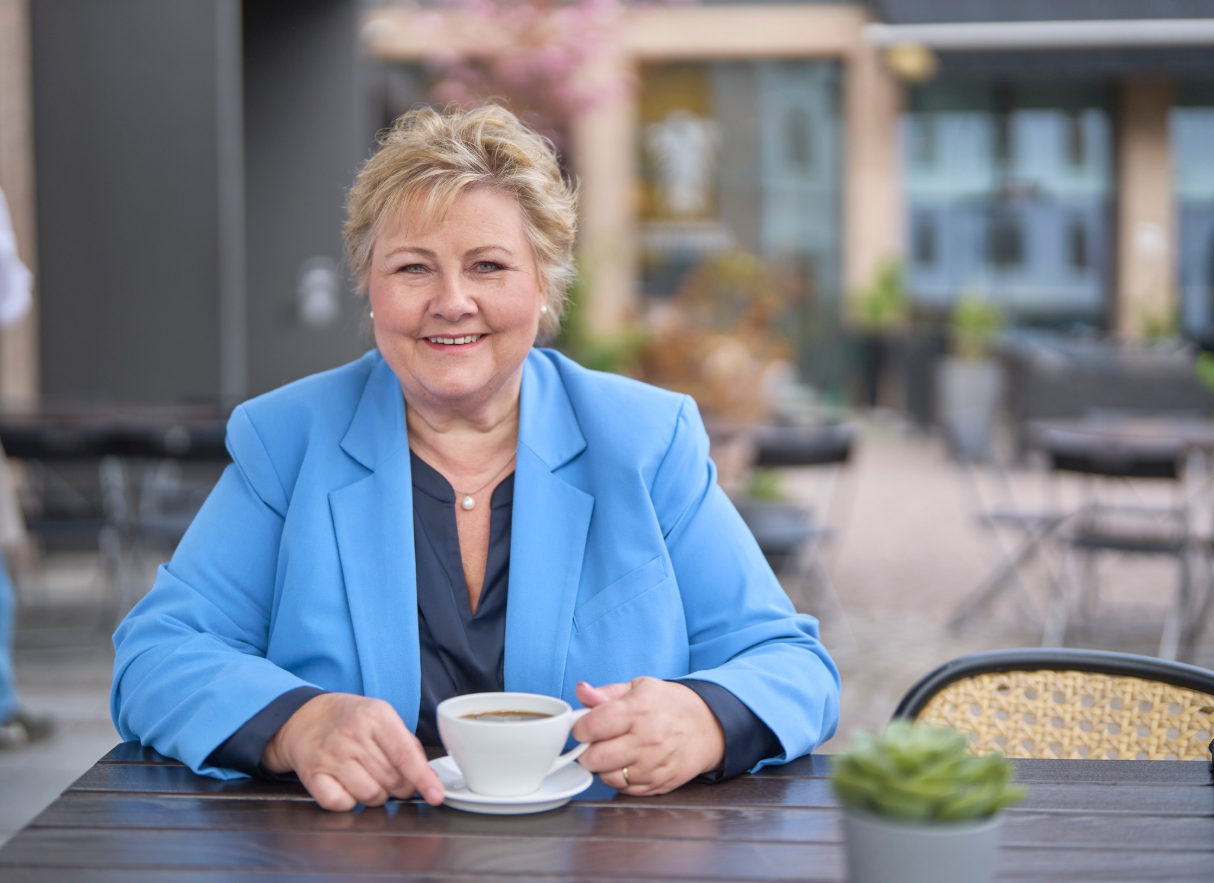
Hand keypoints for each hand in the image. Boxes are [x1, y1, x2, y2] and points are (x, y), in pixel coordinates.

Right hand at [261, 693, 444, 811]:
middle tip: (392, 777)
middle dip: (400, 787)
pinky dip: (350, 802)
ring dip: (377, 796)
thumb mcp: (382, 717)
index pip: (404, 754)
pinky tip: (349, 787)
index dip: (423, 779)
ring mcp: (331, 756)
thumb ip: (407, 745)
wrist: (306, 717)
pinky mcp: (312, 775)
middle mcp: (352, 735)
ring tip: (370, 779)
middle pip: (391, 779)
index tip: (436, 795)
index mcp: (376, 716)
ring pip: (370, 795)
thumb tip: (430, 778)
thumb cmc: (350, 719)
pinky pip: (342, 804)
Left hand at [572, 677, 724, 795]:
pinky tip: (628, 763)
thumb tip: (581, 691)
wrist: (708, 726)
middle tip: (595, 743)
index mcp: (638, 711)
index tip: (582, 727)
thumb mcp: (640, 687)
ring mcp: (653, 765)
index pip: (592, 726)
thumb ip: (606, 693)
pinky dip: (620, 778)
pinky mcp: (658, 784)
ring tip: (614, 752)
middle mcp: (646, 740)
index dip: (580, 728)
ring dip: (603, 766)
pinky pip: (624, 788)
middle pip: (595, 758)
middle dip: (587, 751)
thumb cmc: (670, 705)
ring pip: (607, 776)